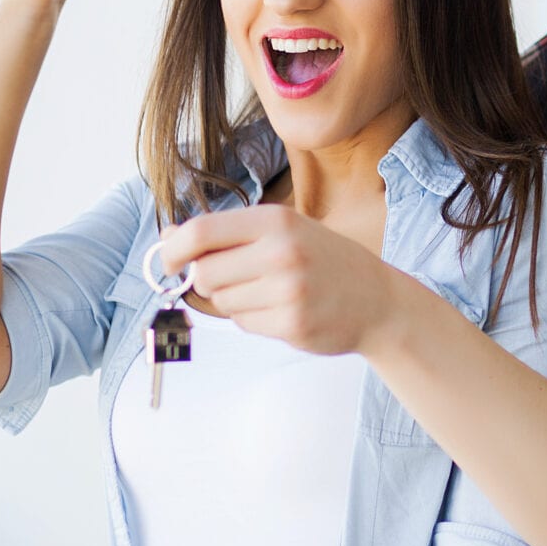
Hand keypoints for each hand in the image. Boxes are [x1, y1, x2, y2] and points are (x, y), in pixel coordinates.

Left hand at [159, 205, 405, 355]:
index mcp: (275, 220)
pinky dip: (252, 320)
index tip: (169, 261)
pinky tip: (281, 310)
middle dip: (208, 280)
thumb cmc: (323, 261)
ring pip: (221, 302)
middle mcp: (281, 252)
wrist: (378, 300)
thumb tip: (168, 236)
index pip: (200, 232)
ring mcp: (288, 290)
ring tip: (269, 293)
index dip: (173, 249)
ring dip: (234, 301)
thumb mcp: (282, 231)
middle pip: (204, 273)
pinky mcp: (292, 324)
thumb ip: (227, 233)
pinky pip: (243, 324)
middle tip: (236, 279)